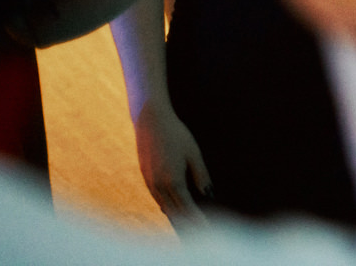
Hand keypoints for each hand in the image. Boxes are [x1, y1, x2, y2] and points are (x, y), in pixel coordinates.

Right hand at [133, 97, 211, 225]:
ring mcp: (150, 182)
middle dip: (186, 225)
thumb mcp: (193, 153)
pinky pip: (157, 199)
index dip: (196, 220)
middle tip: (198, 234)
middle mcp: (159, 185)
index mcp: (173, 181)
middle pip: (174, 213)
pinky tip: (173, 211)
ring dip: (175, 218)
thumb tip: (209, 194)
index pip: (186, 208)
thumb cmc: (176, 134)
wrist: (150, 121)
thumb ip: (201, 175)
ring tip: (187, 227)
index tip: (206, 229)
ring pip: (164, 207)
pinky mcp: (146, 177)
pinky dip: (167, 207)